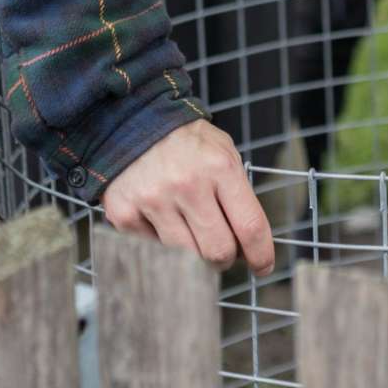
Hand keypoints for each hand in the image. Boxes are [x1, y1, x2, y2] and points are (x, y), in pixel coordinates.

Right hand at [101, 118, 275, 274]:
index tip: (263, 267)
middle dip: (227, 258)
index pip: (250, 226)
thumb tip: (250, 245)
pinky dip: (161, 243)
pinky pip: (153, 250)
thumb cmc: (187, 143)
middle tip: (223, 251)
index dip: (261, 255)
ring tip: (192, 234)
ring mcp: (153, 200)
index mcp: (220, 167)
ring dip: (195, 256)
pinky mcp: (124, 214)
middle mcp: (187, 184)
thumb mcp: (223, 153)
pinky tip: (160, 219)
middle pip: (219, 251)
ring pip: (187, 258)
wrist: (134, 121)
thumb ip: (237, 194)